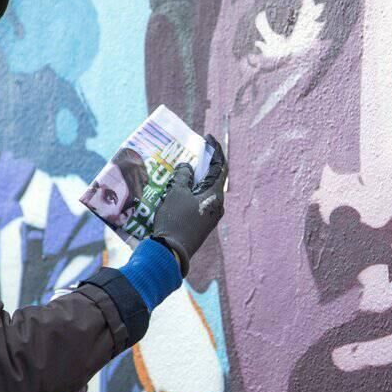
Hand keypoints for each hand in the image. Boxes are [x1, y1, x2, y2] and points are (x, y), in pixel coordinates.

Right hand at [152, 134, 226, 275]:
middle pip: (213, 179)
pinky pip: (198, 202)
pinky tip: (179, 188)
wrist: (170, 253)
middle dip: (204, 165)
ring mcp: (209, 217)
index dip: (215, 151)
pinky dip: (191, 192)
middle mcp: (216, 207)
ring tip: (183, 169)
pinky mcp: (200, 225)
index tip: (208, 138)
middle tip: (194, 153)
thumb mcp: (176, 193)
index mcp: (215, 196)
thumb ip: (183, 176)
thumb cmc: (175, 219)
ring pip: (204, 192)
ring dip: (196, 179)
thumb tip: (187, 167)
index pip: (220, 167)